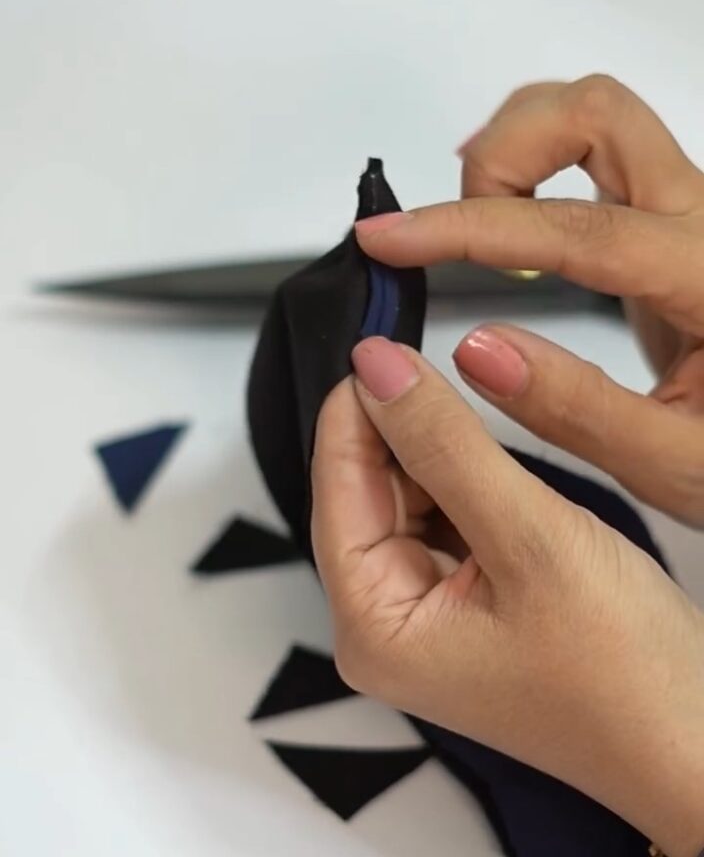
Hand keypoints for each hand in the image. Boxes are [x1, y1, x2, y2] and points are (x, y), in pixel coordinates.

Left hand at [311, 340, 703, 856]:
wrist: (694, 741)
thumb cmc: (625, 673)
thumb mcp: (529, 537)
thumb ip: (447, 445)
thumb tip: (377, 368)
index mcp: (373, 627)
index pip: (336, 487)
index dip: (357, 406)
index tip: (381, 338)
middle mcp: (384, 625)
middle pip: (366, 490)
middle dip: (398, 424)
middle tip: (427, 354)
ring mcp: (424, 615)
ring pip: (407, 497)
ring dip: (434, 447)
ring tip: (465, 401)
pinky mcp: (464, 603)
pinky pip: (443, 517)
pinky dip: (461, 477)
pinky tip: (484, 451)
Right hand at [354, 75, 703, 525]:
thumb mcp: (675, 462)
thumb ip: (579, 410)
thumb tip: (478, 350)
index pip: (578, 229)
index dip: (468, 228)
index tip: (388, 238)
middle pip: (596, 112)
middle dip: (502, 153)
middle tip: (454, 234)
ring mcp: (687, 208)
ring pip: (593, 113)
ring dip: (516, 148)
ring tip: (478, 229)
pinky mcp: (665, 216)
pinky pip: (592, 149)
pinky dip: (532, 161)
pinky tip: (507, 218)